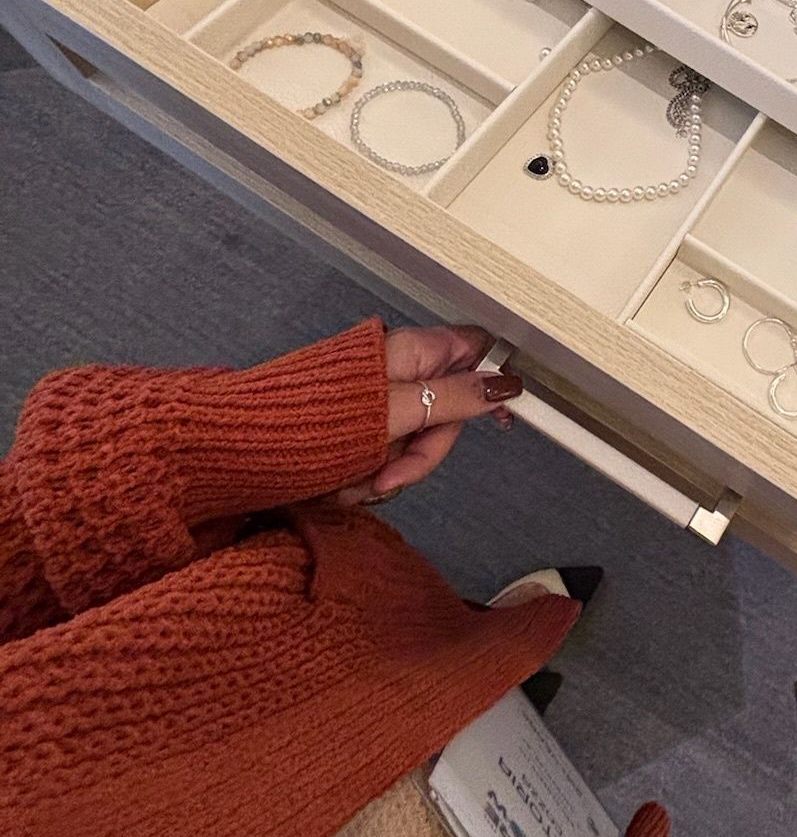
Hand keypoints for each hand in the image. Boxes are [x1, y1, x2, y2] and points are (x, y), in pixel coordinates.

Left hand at [334, 324, 519, 505]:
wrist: (250, 439)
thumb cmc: (322, 419)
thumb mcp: (399, 410)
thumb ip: (455, 397)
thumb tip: (507, 384)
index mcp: (416, 351)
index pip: (475, 352)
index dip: (489, 385)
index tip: (500, 422)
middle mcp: (400, 368)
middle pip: (443, 410)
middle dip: (418, 454)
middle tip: (390, 477)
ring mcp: (378, 396)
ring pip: (410, 438)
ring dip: (386, 471)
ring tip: (350, 485)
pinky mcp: (356, 422)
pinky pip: (380, 450)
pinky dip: (365, 472)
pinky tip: (340, 484)